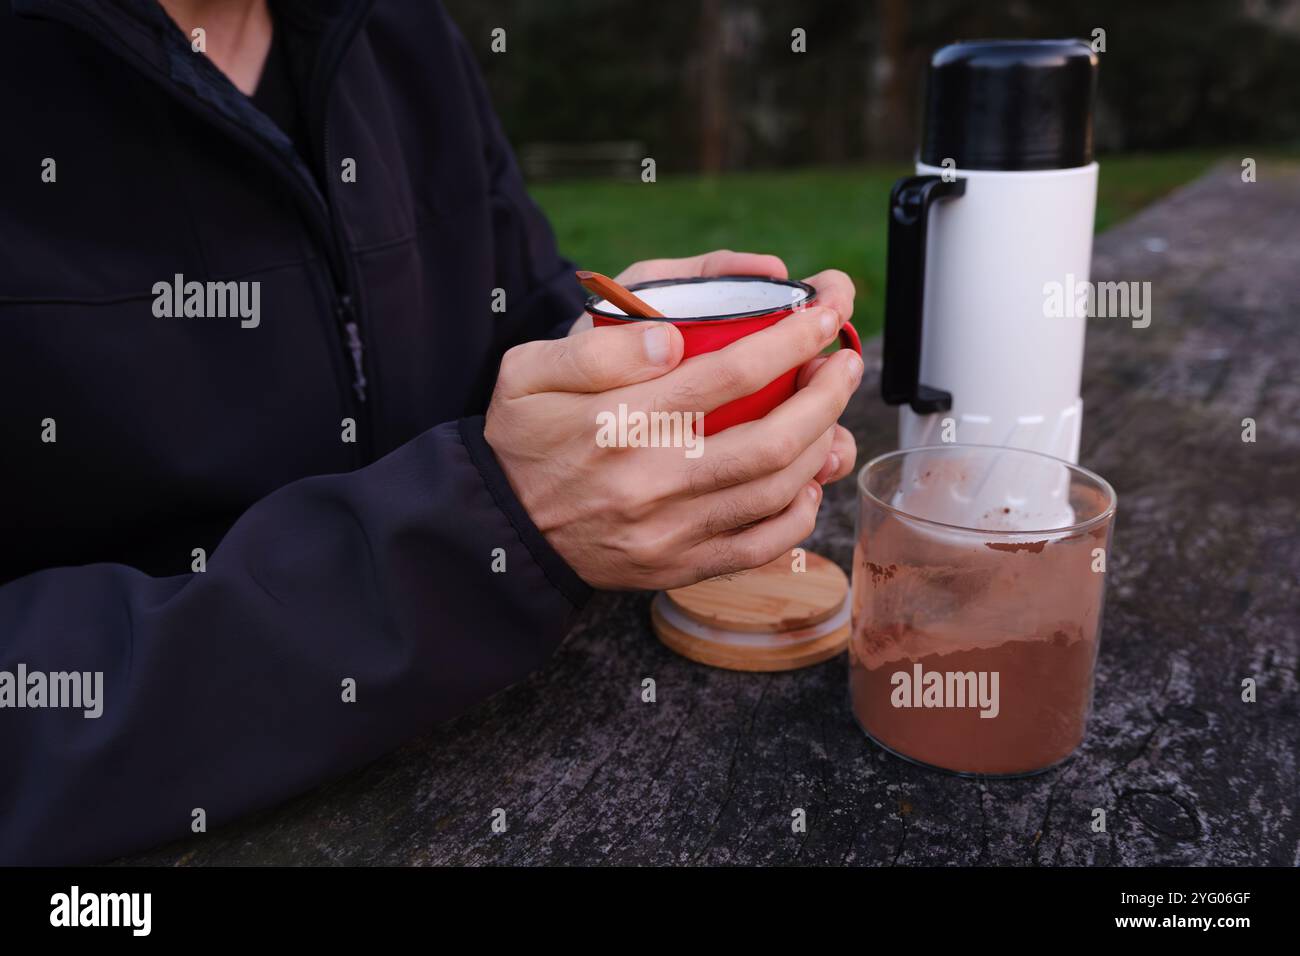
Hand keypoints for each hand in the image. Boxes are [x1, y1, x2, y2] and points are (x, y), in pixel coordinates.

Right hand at [486, 253, 862, 590]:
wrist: (502, 529)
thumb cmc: (523, 438)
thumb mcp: (529, 370)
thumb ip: (599, 347)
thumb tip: (673, 341)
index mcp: (616, 423)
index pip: (727, 374)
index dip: (790, 340)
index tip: (822, 313)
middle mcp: (649, 482)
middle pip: (770, 440)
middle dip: (825, 395)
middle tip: (842, 361)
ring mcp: (668, 532)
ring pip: (775, 492)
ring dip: (821, 446)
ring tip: (832, 412)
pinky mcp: (678, 567)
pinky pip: (760, 545)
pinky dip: (799, 512)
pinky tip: (806, 480)